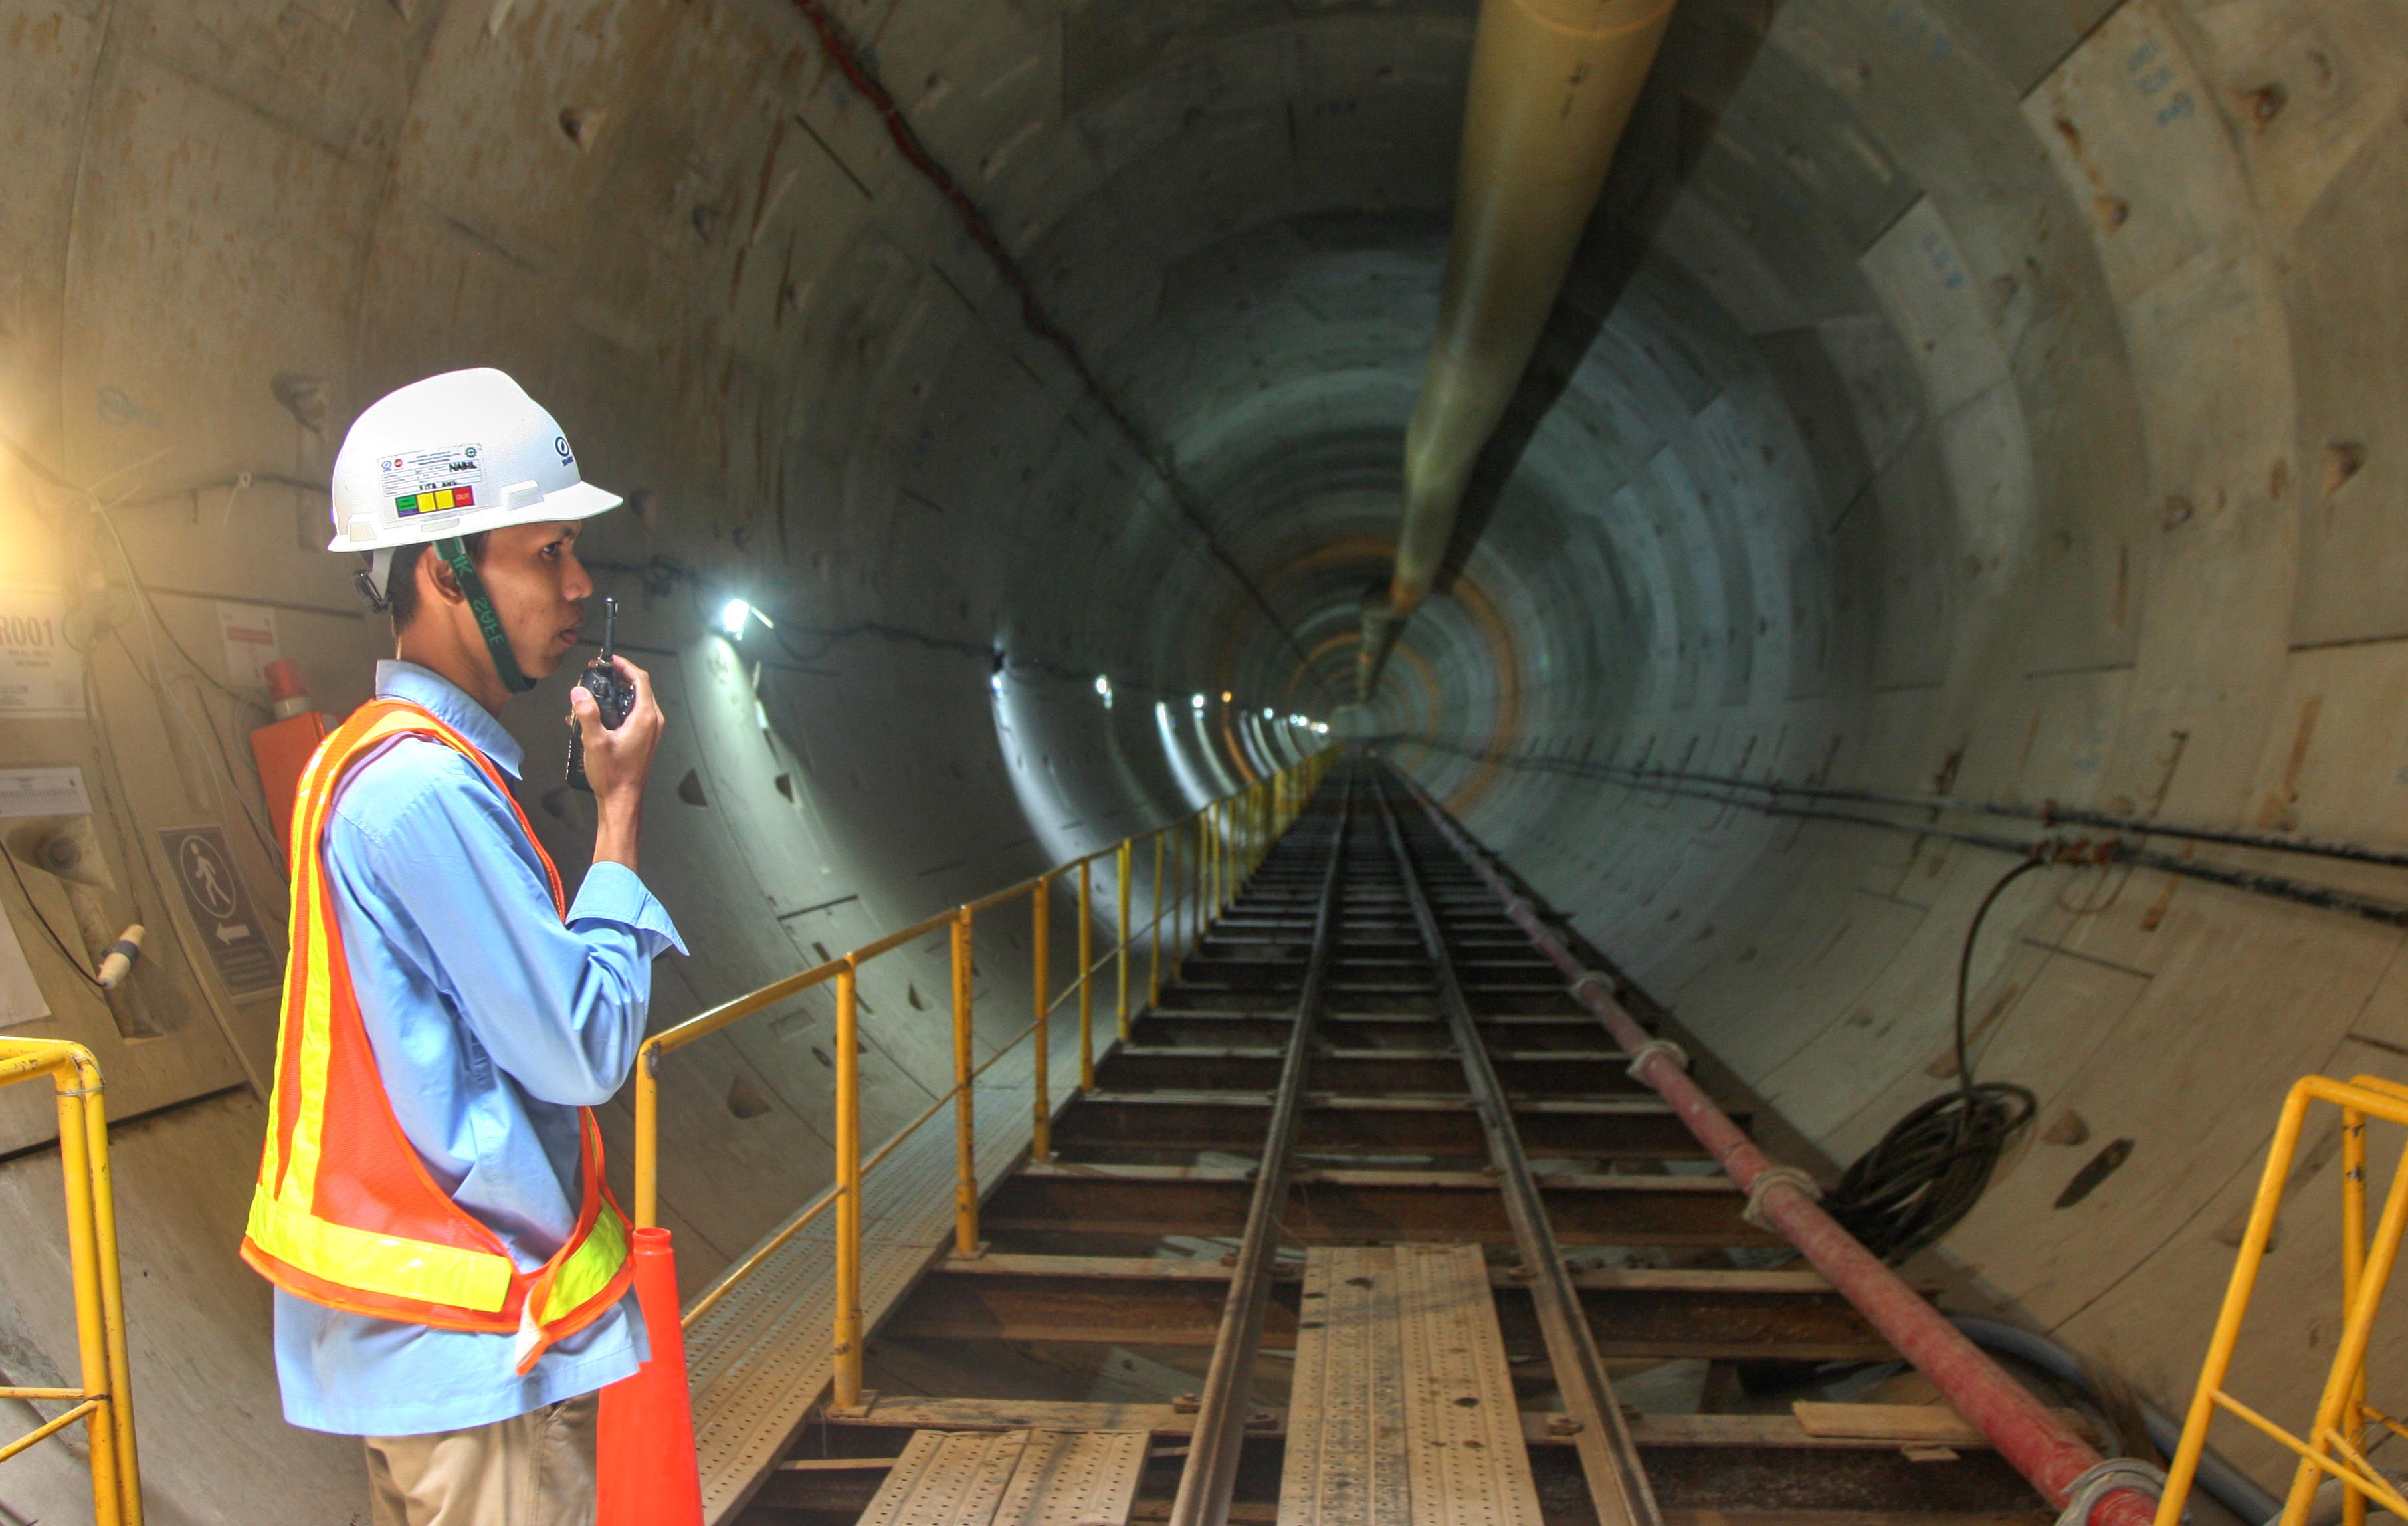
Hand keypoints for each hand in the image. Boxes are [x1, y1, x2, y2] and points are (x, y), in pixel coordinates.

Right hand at [569, 656, 662, 869]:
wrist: (622, 800)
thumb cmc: (612, 775)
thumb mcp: (594, 742)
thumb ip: (586, 714)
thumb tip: (578, 693)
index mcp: (646, 717)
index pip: (640, 679)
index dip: (624, 666)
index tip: (608, 661)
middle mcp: (653, 722)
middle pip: (639, 688)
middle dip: (618, 678)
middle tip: (597, 675)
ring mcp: (651, 731)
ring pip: (636, 702)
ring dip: (616, 694)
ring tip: (593, 695)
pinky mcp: (644, 740)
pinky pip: (634, 716)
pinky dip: (619, 709)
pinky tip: (596, 717)